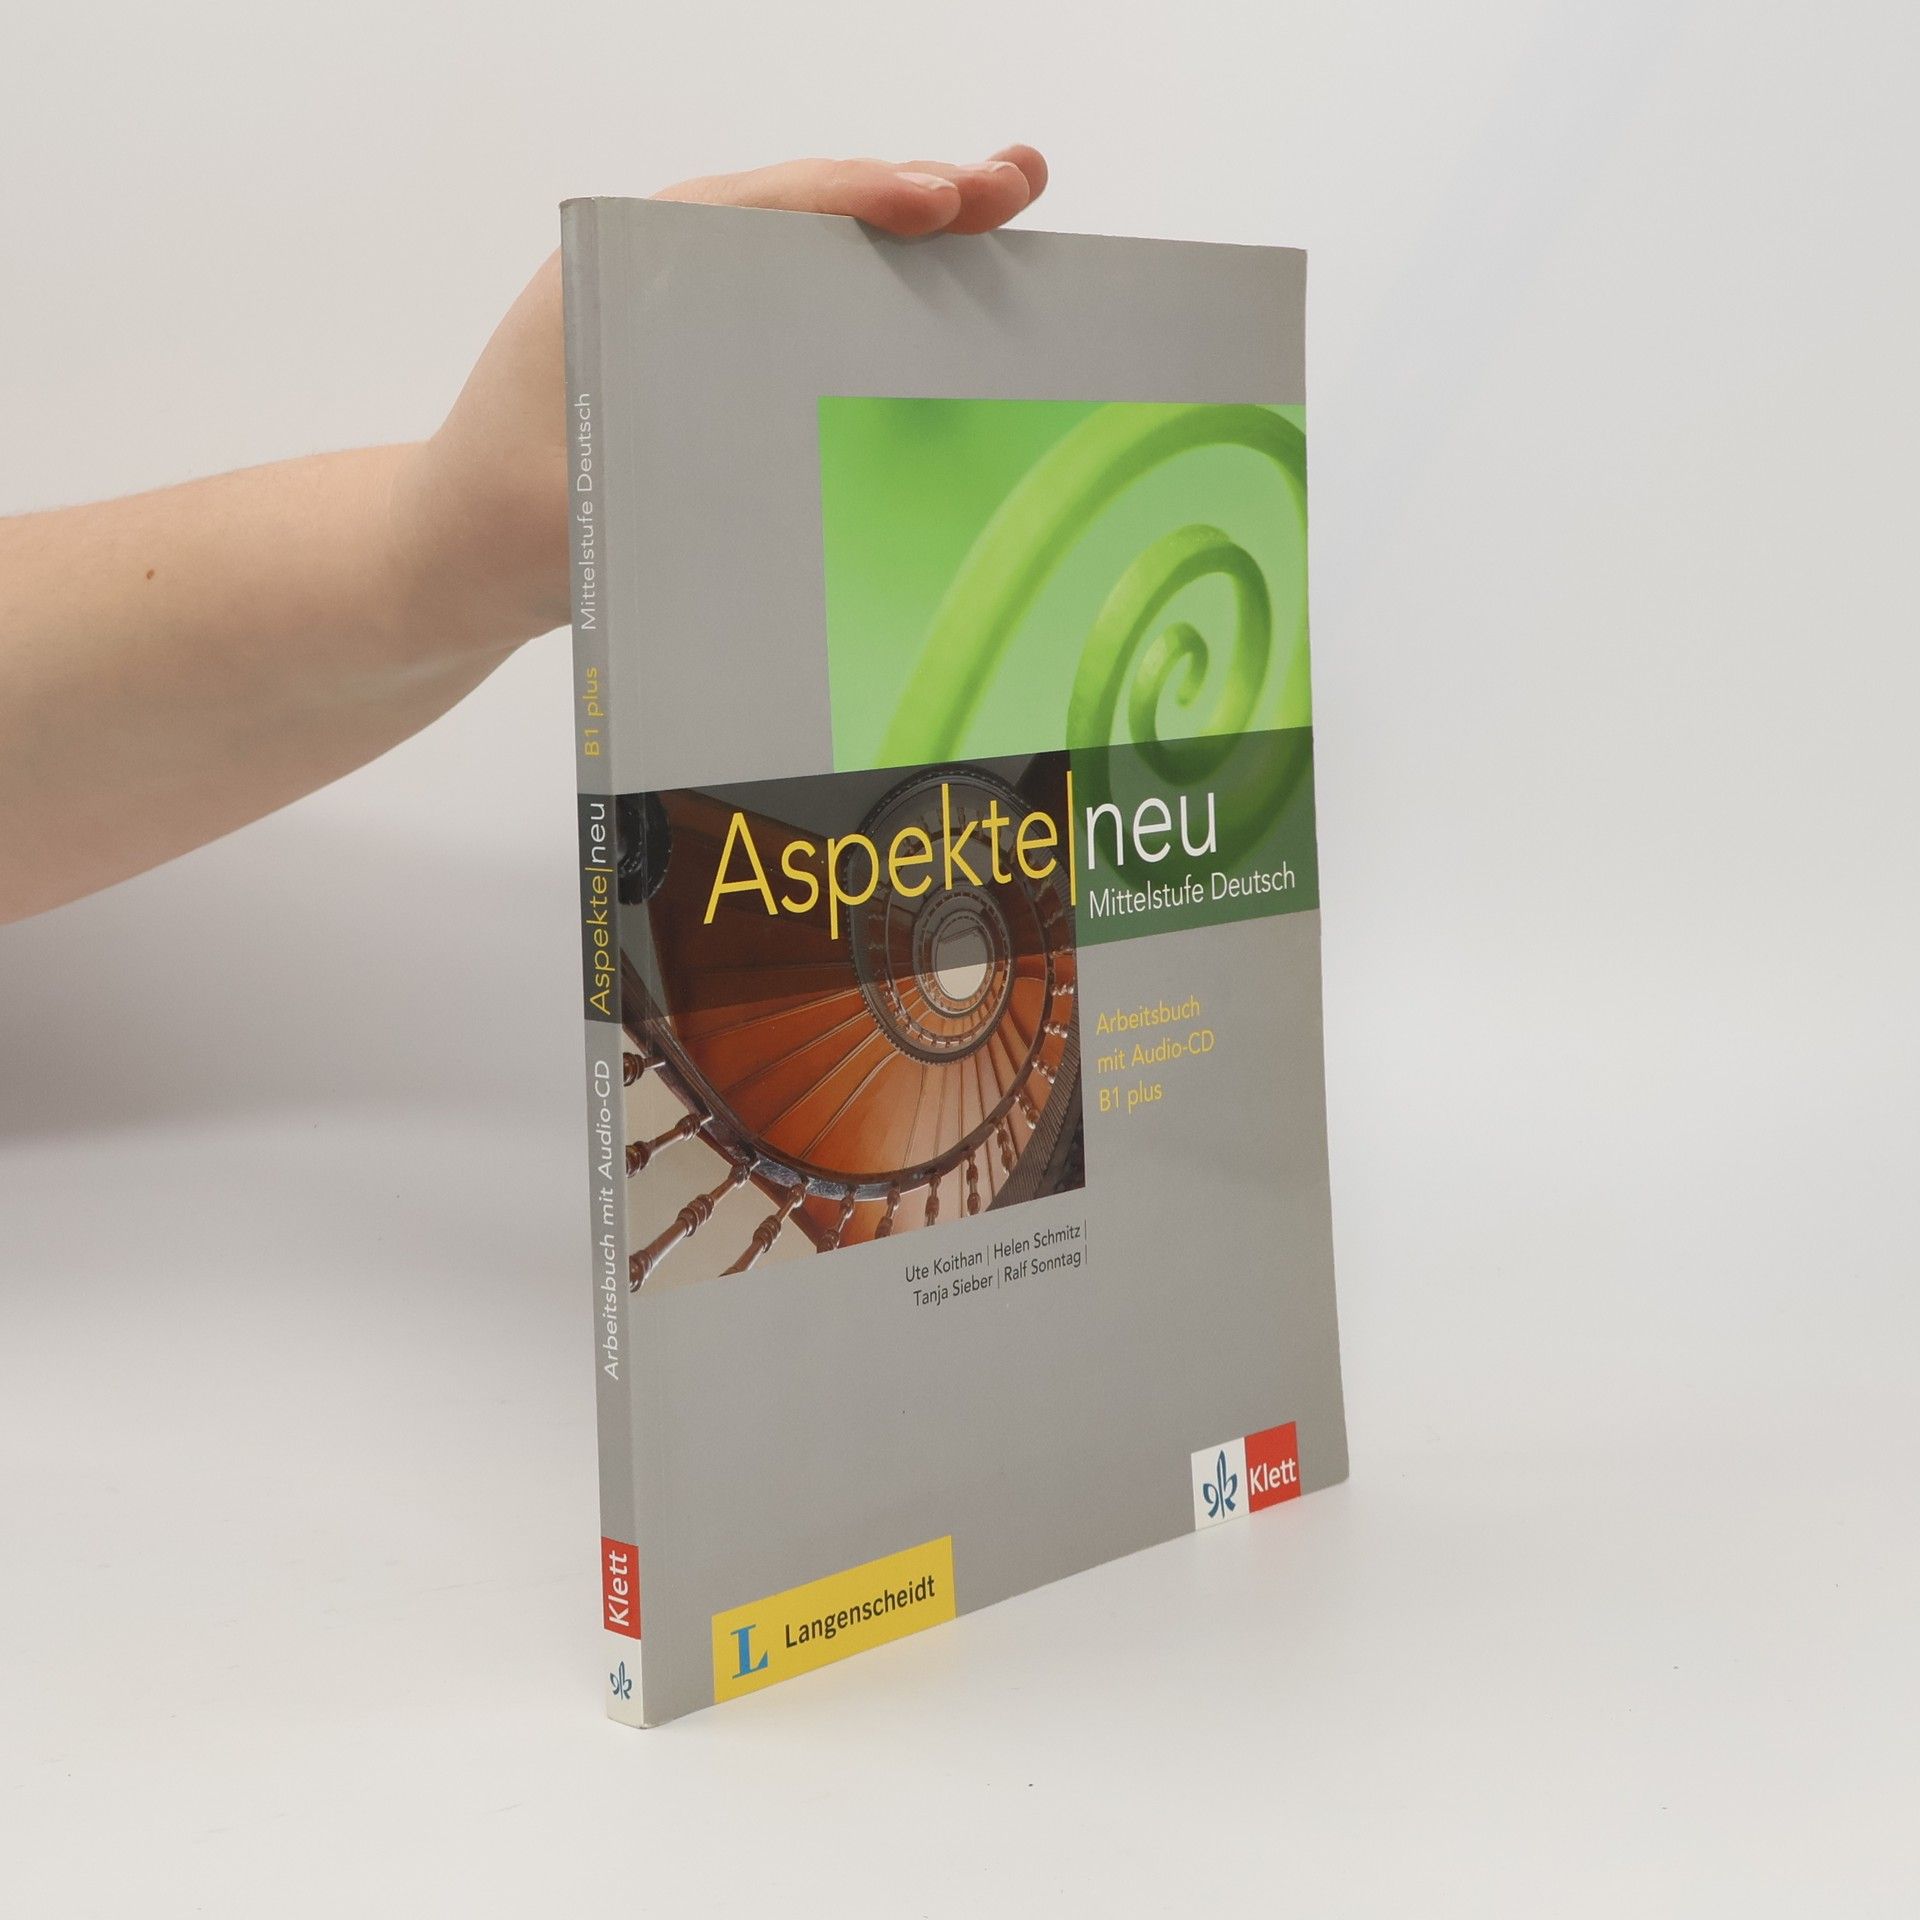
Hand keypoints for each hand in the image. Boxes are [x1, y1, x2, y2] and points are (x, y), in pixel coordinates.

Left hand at [393, 147, 1049, 651]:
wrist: (452, 560)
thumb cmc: (499, 525)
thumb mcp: (576, 510)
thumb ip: (657, 491)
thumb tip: (779, 483)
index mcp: (620, 275)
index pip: (758, 209)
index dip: (858, 197)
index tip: (939, 200)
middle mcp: (662, 278)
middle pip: (807, 218)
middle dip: (916, 199)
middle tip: (1015, 186)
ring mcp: (693, 321)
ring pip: (818, 264)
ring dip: (913, 249)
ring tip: (1010, 219)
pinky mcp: (715, 372)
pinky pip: (810, 321)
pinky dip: (882, 309)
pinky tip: (952, 312)